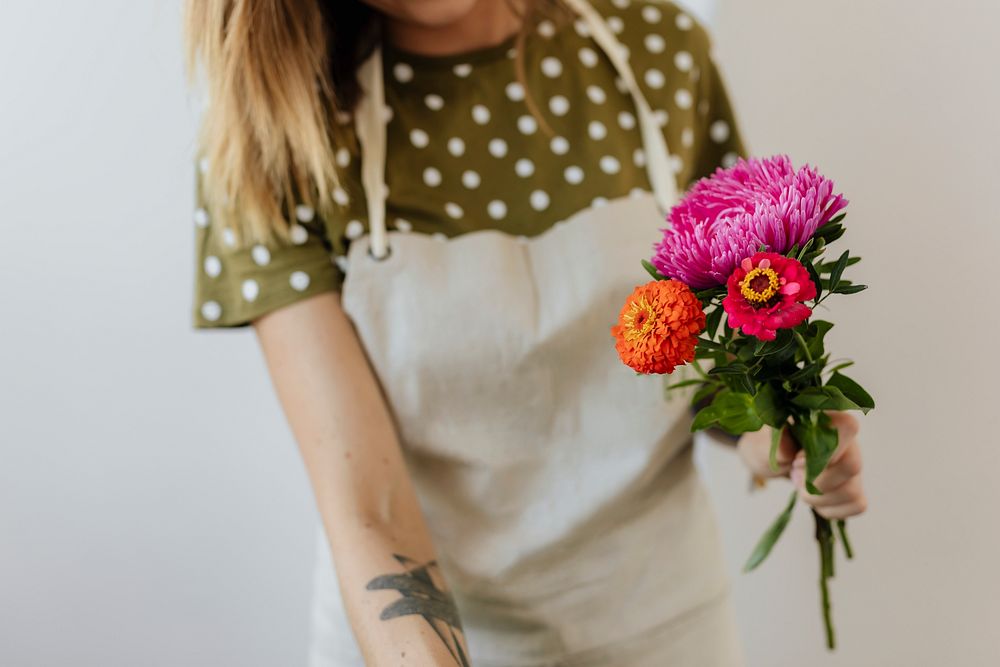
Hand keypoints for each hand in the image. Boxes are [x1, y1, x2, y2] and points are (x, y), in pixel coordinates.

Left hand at [737, 412, 867, 519]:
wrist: (771, 456)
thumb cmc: (770, 443)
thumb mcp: (764, 441)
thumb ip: (775, 443)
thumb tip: (787, 449)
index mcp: (828, 419)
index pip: (848, 427)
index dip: (825, 450)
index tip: (797, 460)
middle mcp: (848, 441)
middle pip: (852, 466)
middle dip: (816, 481)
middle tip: (794, 475)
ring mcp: (853, 465)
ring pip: (852, 490)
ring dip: (819, 498)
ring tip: (801, 486)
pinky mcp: (854, 487)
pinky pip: (856, 504)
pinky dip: (830, 508)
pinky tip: (814, 497)